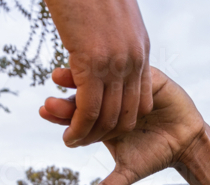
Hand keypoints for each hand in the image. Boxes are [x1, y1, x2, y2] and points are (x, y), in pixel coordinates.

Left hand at [40, 67, 204, 184]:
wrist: (185, 143)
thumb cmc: (155, 155)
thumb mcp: (128, 172)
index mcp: (102, 118)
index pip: (78, 112)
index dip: (61, 112)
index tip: (44, 111)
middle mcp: (112, 99)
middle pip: (85, 95)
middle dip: (67, 97)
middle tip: (50, 99)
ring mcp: (129, 87)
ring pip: (105, 80)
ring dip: (85, 78)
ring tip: (63, 76)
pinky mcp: (150, 79)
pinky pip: (133, 75)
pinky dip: (120, 74)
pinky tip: (105, 70)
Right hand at [44, 0, 150, 146]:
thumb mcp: (111, 18)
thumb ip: (113, 38)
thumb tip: (102, 48)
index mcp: (141, 50)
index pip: (141, 100)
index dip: (122, 119)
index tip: (103, 125)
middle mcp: (133, 61)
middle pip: (127, 115)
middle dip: (106, 134)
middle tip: (85, 140)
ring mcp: (115, 64)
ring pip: (107, 118)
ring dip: (89, 136)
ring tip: (72, 141)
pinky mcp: (92, 63)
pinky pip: (89, 109)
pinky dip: (79, 128)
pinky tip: (68, 133)